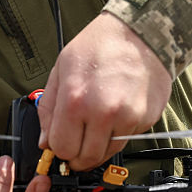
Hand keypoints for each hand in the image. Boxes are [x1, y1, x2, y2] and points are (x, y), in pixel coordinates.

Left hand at [37, 12, 172, 170]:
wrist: (141, 33)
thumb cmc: (100, 45)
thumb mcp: (61, 68)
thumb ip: (49, 109)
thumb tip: (46, 142)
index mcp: (76, 100)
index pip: (62, 148)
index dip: (59, 147)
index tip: (62, 142)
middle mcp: (103, 113)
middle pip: (85, 159)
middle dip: (77, 154)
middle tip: (78, 139)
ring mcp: (128, 119)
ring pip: (106, 154)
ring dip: (98, 146)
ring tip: (97, 122)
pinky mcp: (146, 120)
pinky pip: (126, 140)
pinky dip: (118, 134)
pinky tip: (117, 112)